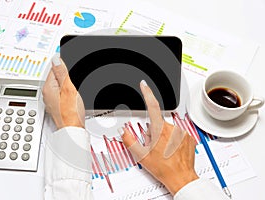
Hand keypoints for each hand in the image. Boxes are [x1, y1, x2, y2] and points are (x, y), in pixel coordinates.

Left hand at [42, 55, 84, 128]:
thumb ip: (61, 72)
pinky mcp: (58, 106)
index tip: (69, 68)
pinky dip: (67, 92)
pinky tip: (73, 96)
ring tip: (73, 89)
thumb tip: (56, 59)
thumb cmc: (71, 112)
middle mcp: (47, 94)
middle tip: (72, 81)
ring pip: (59, 86)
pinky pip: (61, 94)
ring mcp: (52, 101)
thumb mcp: (68, 88)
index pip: (53, 69)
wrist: (73, 128)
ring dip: (66, 85)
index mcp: (47, 88)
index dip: (63, 66)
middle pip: (56, 77)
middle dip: (65, 76)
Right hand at [121, 80, 197, 194]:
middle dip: (153, 133)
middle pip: (157, 124)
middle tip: (154, 148)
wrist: (181, 178)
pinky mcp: (188, 137)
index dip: (147, 93)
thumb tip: (123, 131)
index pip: (152, 106)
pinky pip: (177, 134)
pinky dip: (172, 141)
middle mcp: (172, 128)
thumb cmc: (164, 169)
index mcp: (159, 130)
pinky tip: (172, 151)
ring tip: (164, 152)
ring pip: (167, 130)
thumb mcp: (142, 156)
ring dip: (163, 138)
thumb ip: (129, 140)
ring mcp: (182, 133)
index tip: (144, 84)